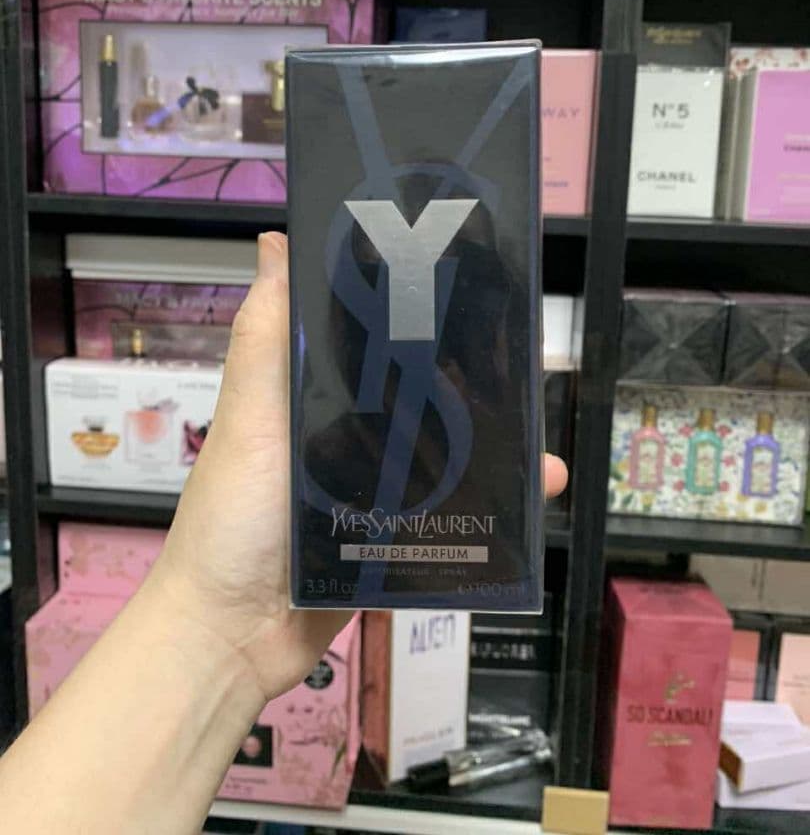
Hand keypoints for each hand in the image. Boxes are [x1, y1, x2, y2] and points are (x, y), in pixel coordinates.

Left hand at [154, 232, 567, 704]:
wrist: (232, 638)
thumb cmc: (233, 520)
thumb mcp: (249, 421)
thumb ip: (265, 342)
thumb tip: (275, 242)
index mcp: (311, 397)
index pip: (370, 343)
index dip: (413, 316)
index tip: (466, 293)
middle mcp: (342, 436)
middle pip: (417, 401)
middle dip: (471, 389)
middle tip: (523, 374)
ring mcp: (368, 491)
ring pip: (442, 458)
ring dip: (492, 452)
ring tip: (542, 448)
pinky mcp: (388, 541)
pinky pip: (445, 516)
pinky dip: (488, 510)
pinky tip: (531, 499)